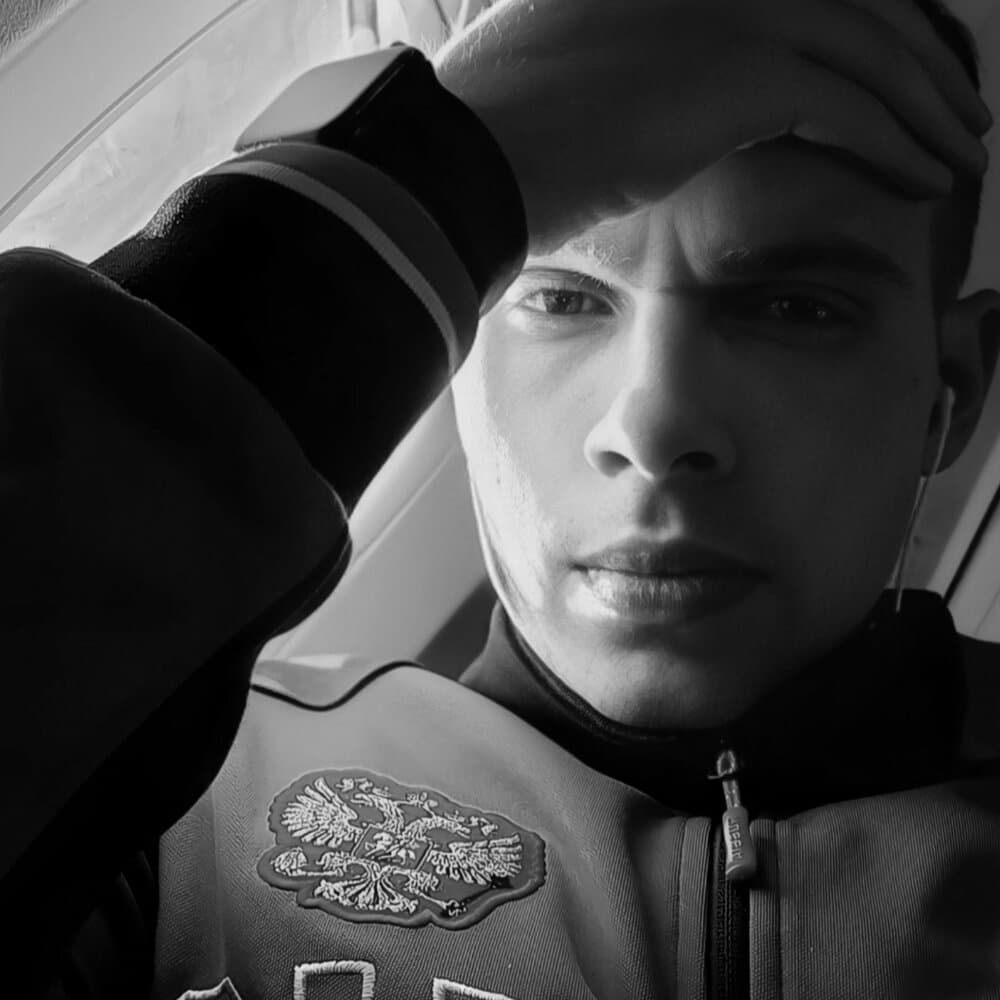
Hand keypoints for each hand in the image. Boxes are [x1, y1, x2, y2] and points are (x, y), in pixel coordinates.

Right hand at [435, 0, 991, 252]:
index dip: (879, 20)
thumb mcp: (582, 57)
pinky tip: (923, 175)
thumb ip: (650, 49)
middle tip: (957, 109)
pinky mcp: (745, 67)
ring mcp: (739, 5)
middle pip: (865, 4)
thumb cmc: (511, 125)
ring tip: (957, 152)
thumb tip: (681, 83)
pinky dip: (897, 141)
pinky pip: (853, 104)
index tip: (907, 63)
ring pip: (873, 51)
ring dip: (927, 108)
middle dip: (923, 60)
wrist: (481, 149)